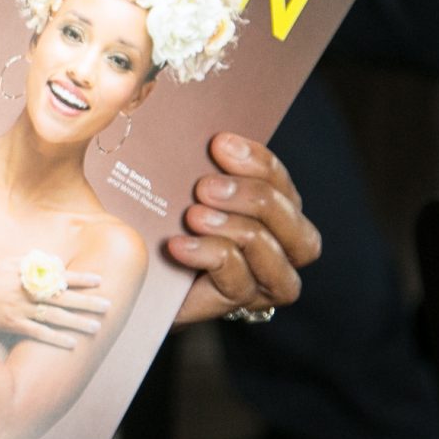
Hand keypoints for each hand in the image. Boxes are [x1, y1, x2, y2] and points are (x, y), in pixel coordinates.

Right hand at [0, 255, 108, 348]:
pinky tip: (71, 343)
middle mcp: (27, 292)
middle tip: (107, 306)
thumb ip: (29, 260)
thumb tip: (52, 261)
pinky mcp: (13, 325)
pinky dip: (55, 339)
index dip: (80, 279)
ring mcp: (21, 310)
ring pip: (55, 317)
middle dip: (86, 302)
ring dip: (77, 322)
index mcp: (26, 274)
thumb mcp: (5, 261)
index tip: (99, 280)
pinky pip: (39, 334)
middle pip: (63, 298)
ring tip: (96, 327)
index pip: (60, 276)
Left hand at [167, 133, 319, 325]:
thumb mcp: (187, 188)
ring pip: (270, 251)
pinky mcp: (238, 302)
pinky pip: (238, 280)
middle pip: (291, 219)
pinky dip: (210, 256)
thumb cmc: (171, 225)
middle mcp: (283, 247)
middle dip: (251, 197)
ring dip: (233, 228)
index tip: (219, 143)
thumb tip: (208, 136)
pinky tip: (179, 245)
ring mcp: (265, 280)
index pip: (280, 181)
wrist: (146, 279)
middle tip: (206, 187)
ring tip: (194, 215)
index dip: (257, 161)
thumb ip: (206, 165)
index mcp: (276, 210)